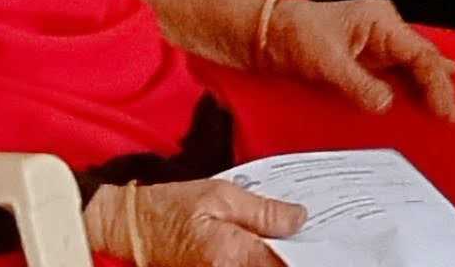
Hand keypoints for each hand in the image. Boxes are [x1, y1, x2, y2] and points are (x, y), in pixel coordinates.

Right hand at [89, 180, 304, 266]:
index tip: (323, 242)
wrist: (131, 228)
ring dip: (275, 255)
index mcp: (231, 253)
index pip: (283, 262)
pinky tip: (267, 247)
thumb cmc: (170, 207)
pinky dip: (259, 259)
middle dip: (292, 254)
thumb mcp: (220, 194)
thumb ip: (263, 210)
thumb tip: (299, 219)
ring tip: (287, 239)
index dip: (306, 253)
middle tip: (307, 237)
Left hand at [255, 0, 454, 121]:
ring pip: (415, 64)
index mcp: (381, 21)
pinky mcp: (367, 56)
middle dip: (441, 86)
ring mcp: (377, 42)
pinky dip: (414, 85)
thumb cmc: (295, 35)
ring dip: (431, 85)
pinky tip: (424, 96)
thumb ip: (358, 84)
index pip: (420, 54)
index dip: (436, 83)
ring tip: (446, 110)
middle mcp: (384, 29)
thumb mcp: (327, 62)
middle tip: (452, 116)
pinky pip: (399, 71)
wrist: (268, 33)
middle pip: (424, 58)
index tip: (444, 109)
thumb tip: (386, 103)